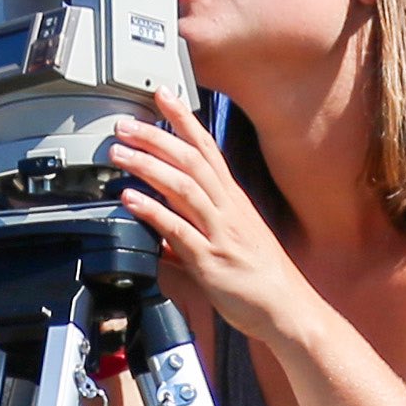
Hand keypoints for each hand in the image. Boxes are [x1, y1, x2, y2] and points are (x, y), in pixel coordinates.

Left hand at [105, 104, 311, 338]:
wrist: (286, 310)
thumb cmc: (259, 278)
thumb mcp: (228, 241)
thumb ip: (194, 230)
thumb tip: (162, 230)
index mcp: (232, 200)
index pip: (207, 148)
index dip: (184, 119)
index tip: (163, 95)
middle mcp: (227, 209)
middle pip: (191, 160)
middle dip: (156, 136)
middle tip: (125, 124)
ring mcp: (219, 232)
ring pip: (184, 186)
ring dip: (148, 166)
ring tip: (119, 154)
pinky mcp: (210, 260)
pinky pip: (178, 229)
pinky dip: (153, 211)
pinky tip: (130, 199)